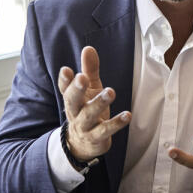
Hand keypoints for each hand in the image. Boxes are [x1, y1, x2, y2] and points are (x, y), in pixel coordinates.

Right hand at [57, 46, 129, 161]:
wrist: (83, 144)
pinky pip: (106, 130)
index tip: (66, 69)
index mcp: (72, 99)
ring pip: (89, 115)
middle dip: (77, 89)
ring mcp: (85, 126)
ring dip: (99, 103)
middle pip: (72, 101)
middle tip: (82, 78)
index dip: (65, 80)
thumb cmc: (88, 110)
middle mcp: (75, 112)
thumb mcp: (90, 89)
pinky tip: (128, 115)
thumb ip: (89, 70)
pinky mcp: (97, 137)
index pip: (65, 89)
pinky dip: (116, 123)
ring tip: (110, 92)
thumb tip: (88, 48)